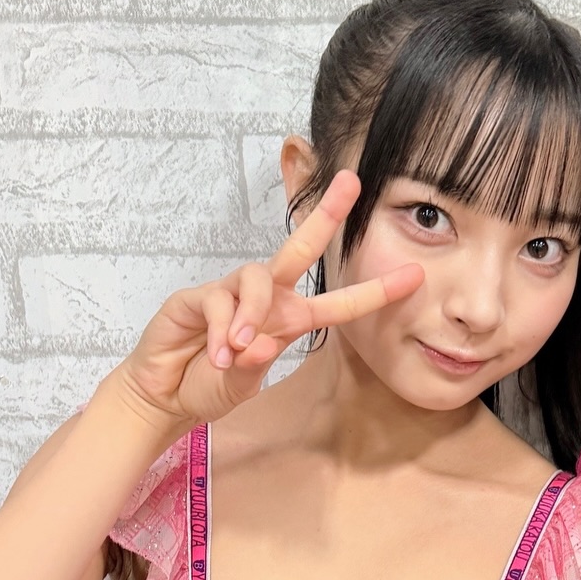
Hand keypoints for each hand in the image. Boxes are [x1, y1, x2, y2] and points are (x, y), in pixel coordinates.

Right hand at [115, 172, 422, 430]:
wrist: (166, 396)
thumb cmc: (211, 384)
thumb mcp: (243, 384)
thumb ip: (254, 366)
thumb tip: (257, 344)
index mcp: (289, 319)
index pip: (340, 304)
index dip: (376, 291)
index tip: (414, 274)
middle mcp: (266, 298)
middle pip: (299, 248)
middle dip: (327, 214)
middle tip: (352, 183)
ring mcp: (230, 293)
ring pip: (257, 278)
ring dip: (252, 313)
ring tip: (238, 348)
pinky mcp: (195, 296)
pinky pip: (216, 301)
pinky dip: (219, 330)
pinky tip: (217, 353)